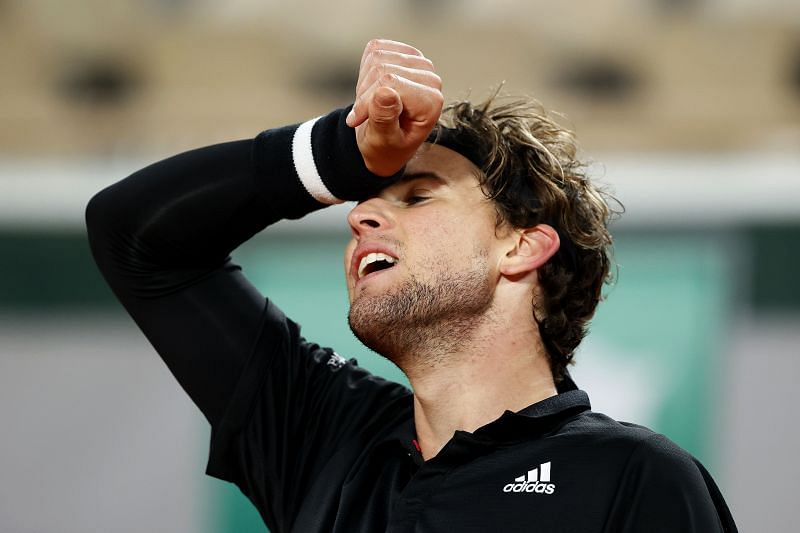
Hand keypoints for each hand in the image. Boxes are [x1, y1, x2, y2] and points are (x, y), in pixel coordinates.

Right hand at [346, 39, 443, 176]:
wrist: (384, 144)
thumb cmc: (386, 147)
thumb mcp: (382, 141)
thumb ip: (384, 119)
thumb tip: (385, 92)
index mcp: (431, 102)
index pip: (389, 82)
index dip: (366, 101)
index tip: (356, 120)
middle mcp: (431, 79)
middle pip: (382, 69)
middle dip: (365, 93)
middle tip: (364, 113)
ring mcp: (419, 64)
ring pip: (377, 57)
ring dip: (364, 83)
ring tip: (370, 103)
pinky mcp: (405, 53)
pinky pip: (375, 49)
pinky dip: (365, 69)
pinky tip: (371, 88)